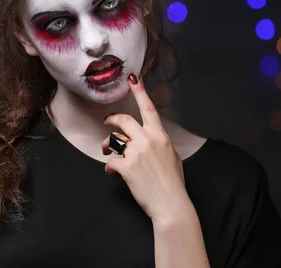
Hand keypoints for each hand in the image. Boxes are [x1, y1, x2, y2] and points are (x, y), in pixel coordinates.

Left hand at [101, 73, 189, 221]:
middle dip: (112, 119)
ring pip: (114, 140)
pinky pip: (110, 161)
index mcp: (160, 136)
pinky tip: (113, 173)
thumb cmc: (173, 182)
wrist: (170, 203)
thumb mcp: (172, 157)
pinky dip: (109, 167)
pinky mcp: (126, 167)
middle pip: (123, 120)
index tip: (132, 78)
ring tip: (107, 151)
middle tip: (108, 122)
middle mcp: (147, 140)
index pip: (149, 108)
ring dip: (107, 145)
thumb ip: (159, 144)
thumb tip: (150, 142)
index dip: (139, 92)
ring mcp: (136, 153)